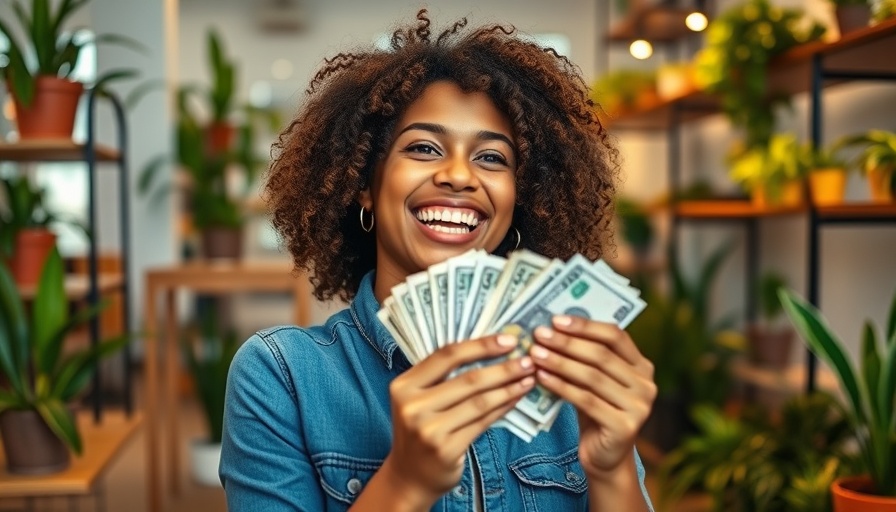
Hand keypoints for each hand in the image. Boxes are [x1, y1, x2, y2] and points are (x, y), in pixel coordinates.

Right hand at [383, 334, 535, 506]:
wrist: (409, 477)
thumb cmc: (421, 431)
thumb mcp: (419, 400)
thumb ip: (443, 377)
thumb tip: (492, 350)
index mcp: (404, 385)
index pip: (446, 356)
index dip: (480, 346)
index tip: (508, 340)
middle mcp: (412, 406)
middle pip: (467, 379)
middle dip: (503, 368)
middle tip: (528, 360)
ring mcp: (428, 430)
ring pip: (479, 402)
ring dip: (508, 388)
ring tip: (528, 378)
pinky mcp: (445, 449)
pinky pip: (482, 422)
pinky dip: (503, 408)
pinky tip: (516, 398)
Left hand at [531, 315, 655, 478]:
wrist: (605, 456)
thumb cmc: (596, 411)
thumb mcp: (594, 381)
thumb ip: (584, 357)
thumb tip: (552, 328)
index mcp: (642, 366)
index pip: (615, 336)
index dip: (585, 326)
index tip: (555, 319)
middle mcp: (646, 384)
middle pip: (602, 355)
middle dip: (567, 342)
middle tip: (539, 334)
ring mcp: (639, 407)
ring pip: (592, 377)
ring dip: (560, 362)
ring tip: (535, 354)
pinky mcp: (625, 427)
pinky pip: (586, 400)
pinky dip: (561, 386)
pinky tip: (542, 377)